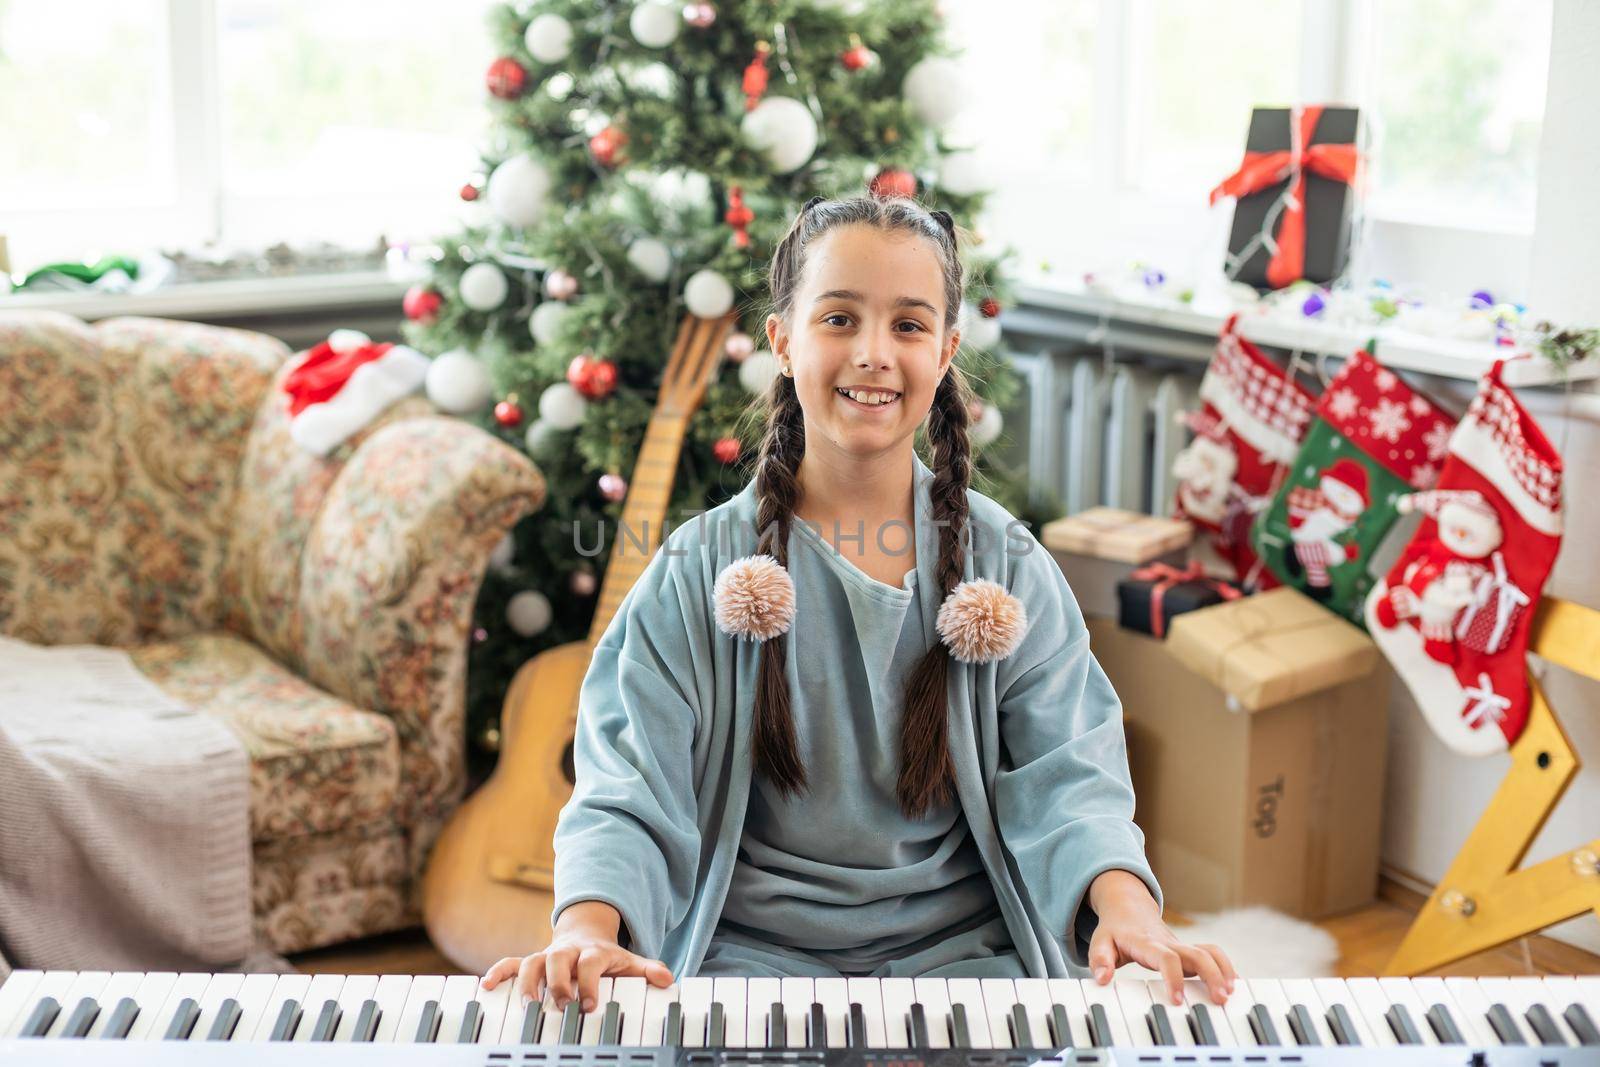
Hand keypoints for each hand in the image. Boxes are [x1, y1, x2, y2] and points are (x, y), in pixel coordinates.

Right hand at [480, 902, 673, 1010]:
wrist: (585, 933)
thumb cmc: (606, 956)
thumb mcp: (629, 961)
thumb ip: (647, 970)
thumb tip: (667, 979)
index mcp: (592, 952)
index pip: (590, 962)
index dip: (589, 982)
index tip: (589, 1004)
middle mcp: (566, 952)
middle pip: (557, 961)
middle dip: (557, 983)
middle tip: (560, 1005)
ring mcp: (547, 956)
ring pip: (530, 963)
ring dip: (526, 984)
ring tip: (526, 1006)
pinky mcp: (531, 961)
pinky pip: (510, 963)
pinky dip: (498, 972)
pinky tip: (486, 986)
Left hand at [1085, 871, 1235, 1007]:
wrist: (1127, 908)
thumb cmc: (1115, 929)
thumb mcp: (1100, 942)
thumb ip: (1099, 959)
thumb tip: (1103, 978)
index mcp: (1148, 943)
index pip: (1166, 958)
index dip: (1174, 978)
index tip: (1177, 1000)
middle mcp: (1169, 943)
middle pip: (1198, 954)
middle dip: (1212, 975)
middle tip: (1220, 999)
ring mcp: (1181, 945)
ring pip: (1210, 952)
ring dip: (1223, 970)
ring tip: (1231, 994)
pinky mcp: (1187, 950)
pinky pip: (1212, 954)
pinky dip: (1225, 967)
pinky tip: (1232, 985)